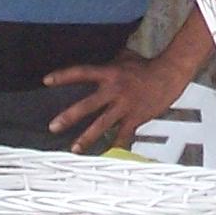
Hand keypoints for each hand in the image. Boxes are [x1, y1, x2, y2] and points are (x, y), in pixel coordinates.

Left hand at [43, 52, 187, 153]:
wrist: (169, 75)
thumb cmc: (146, 66)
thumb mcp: (124, 58)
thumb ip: (108, 65)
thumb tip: (95, 67)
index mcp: (109, 73)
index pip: (81, 73)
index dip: (63, 76)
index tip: (46, 81)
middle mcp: (115, 90)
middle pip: (88, 105)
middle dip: (69, 117)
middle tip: (53, 126)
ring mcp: (125, 106)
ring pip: (102, 124)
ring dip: (87, 137)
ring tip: (74, 148)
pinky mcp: (135, 118)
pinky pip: (123, 135)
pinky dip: (115, 146)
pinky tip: (107, 156)